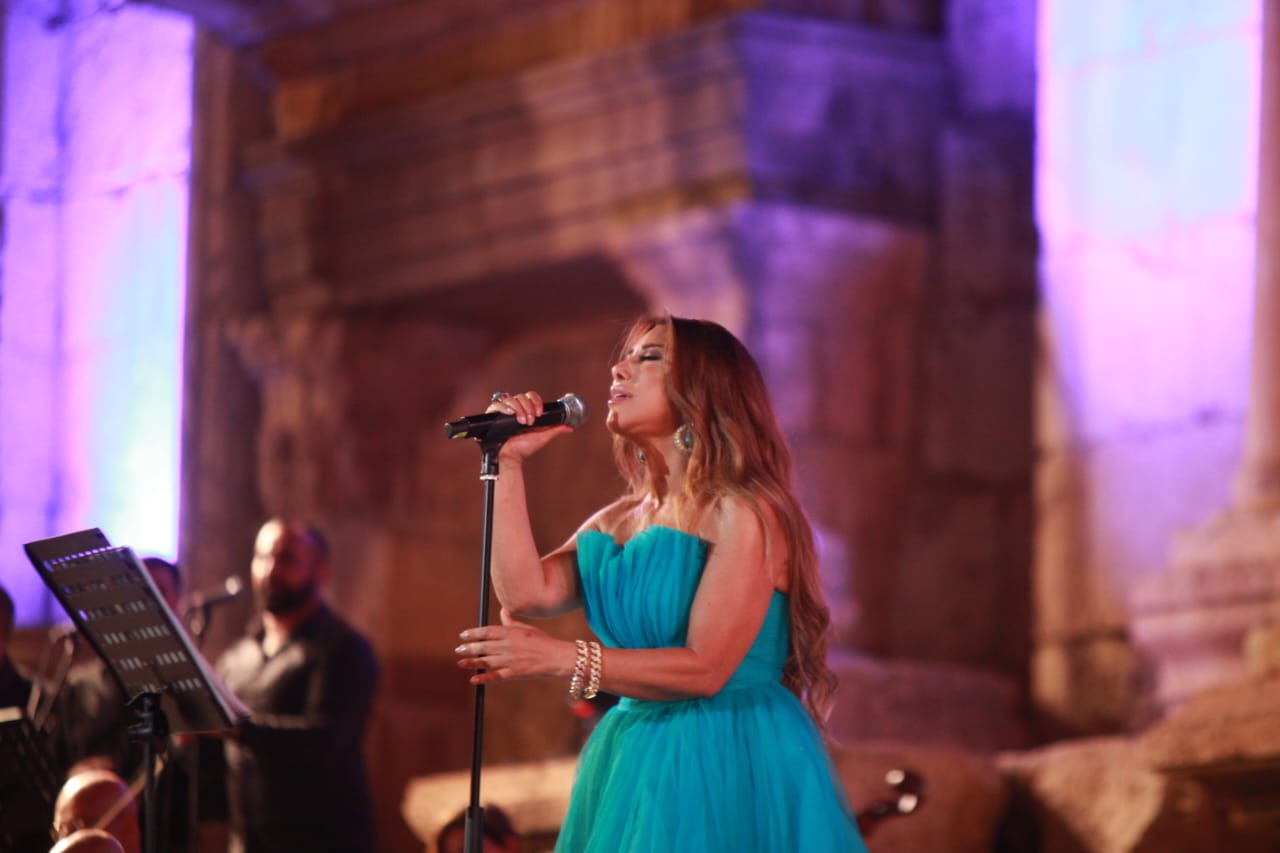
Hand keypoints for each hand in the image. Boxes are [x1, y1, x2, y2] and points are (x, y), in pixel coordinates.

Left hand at [455, 608, 572, 685]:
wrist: (556, 657)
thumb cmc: (543, 641)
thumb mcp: (527, 628)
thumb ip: (511, 621)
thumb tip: (503, 610)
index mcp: (511, 633)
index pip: (488, 631)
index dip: (473, 633)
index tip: (463, 635)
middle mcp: (509, 645)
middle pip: (484, 646)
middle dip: (469, 647)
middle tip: (458, 649)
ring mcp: (511, 660)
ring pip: (486, 661)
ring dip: (472, 662)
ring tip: (460, 662)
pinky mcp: (514, 673)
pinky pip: (496, 676)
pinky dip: (484, 678)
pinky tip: (473, 679)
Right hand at [486, 390, 572, 461]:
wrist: (511, 458)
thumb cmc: (523, 449)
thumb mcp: (542, 437)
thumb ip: (554, 430)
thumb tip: (569, 427)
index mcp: (524, 411)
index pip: (530, 396)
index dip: (536, 401)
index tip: (540, 413)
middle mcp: (513, 409)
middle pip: (521, 396)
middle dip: (528, 407)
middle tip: (530, 421)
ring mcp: (502, 412)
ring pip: (510, 398)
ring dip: (519, 408)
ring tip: (522, 422)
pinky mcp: (492, 416)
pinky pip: (496, 404)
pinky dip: (504, 406)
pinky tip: (510, 413)